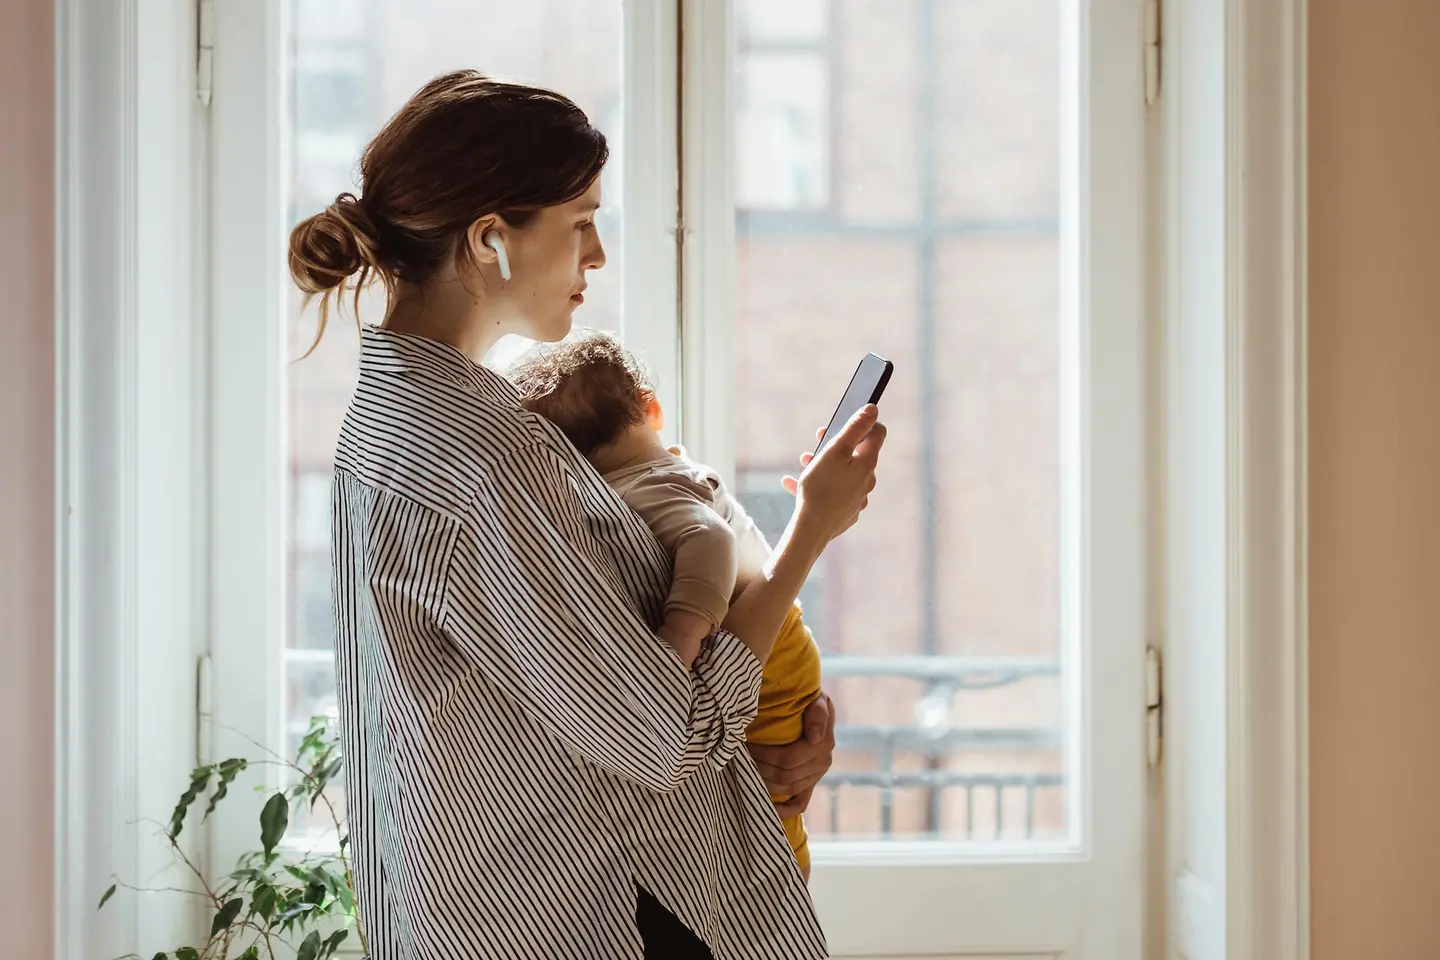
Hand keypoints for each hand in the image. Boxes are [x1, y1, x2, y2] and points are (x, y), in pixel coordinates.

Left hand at [748, 693, 835, 817]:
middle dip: (759, 767)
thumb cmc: (811, 701)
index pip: (788, 758)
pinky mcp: (811, 784)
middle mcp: (822, 763)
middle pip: (785, 775)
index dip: (764, 755)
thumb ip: (818, 714)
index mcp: (823, 744)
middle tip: (741, 757)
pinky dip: (784, 809)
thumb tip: (815, 737)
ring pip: (788, 788)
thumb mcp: (818, 699)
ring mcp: (816, 776)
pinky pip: (800, 803)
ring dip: (765, 782)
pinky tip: (769, 808)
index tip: (746, 745)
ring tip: (747, 770)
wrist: (815, 710)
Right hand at [782, 410, 883, 544]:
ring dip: (822, 463)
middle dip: (836, 443)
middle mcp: (866, 480)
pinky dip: (815, 485)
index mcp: (867, 463)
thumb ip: (855, 428)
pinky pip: (830, 493)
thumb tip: (873, 409)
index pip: (877, 433)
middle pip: (856, 454)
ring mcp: (856, 498)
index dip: (863, 422)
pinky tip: (790, 483)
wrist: (812, 528)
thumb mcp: (835, 449)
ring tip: (803, 461)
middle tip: (818, 437)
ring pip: (841, 473)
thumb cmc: (822, 486)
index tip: (844, 421)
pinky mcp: (843, 512)